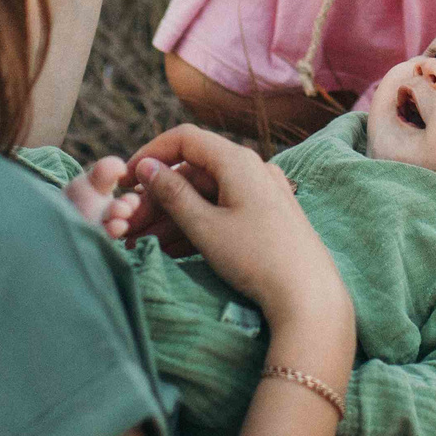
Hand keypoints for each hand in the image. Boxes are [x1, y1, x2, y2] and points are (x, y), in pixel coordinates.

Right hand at [115, 125, 349, 334]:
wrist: (309, 296)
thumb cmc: (256, 258)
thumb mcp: (205, 227)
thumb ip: (172, 194)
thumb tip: (147, 167)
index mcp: (237, 161)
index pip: (184, 139)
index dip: (150, 154)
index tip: (126, 179)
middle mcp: (252, 168)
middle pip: (193, 171)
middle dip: (158, 197)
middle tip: (128, 224)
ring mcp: (263, 191)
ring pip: (207, 194)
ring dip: (173, 215)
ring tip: (143, 242)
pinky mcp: (268, 215)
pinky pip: (224, 210)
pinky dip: (197, 224)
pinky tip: (173, 249)